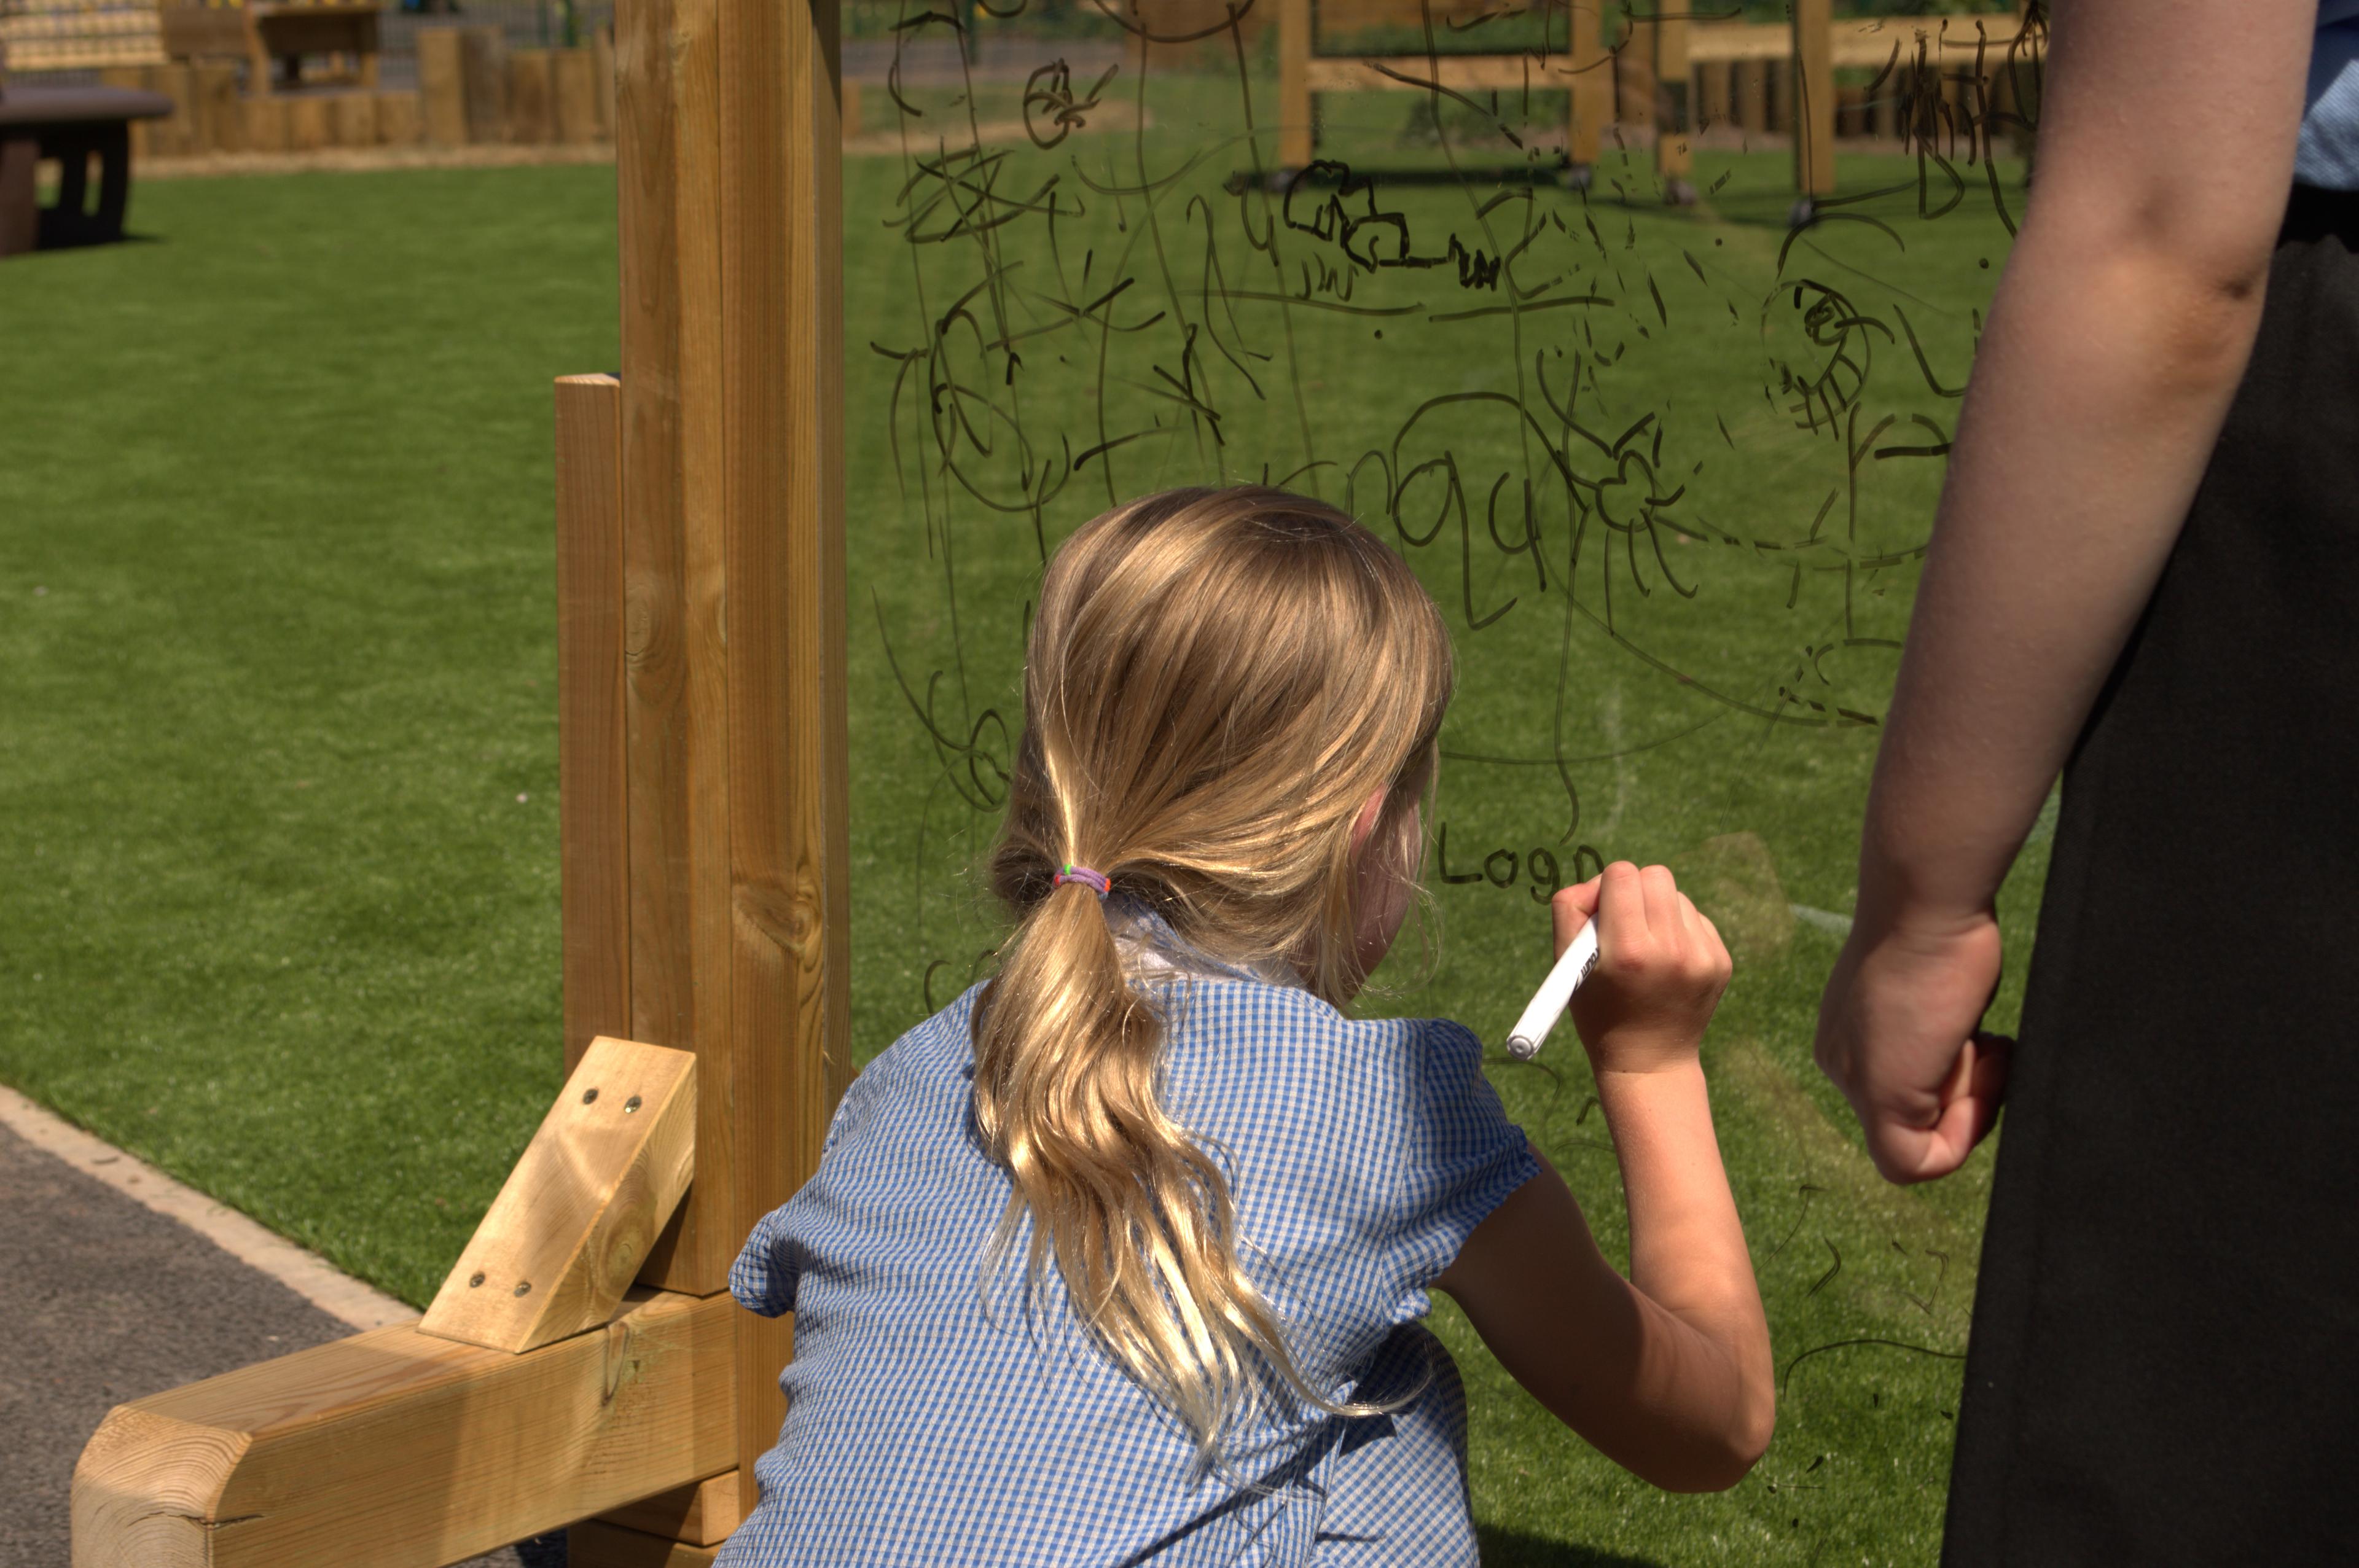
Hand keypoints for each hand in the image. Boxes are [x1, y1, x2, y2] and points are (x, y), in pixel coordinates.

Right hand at [1551, 863, 1732, 1076]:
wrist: (1649, 1062)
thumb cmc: (1598, 1011)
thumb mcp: (1565, 964)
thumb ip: (1571, 910)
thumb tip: (1598, 883)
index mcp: (1628, 950)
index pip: (1622, 875)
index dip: (1607, 888)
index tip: (1603, 914)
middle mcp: (1670, 949)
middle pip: (1655, 875)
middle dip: (1635, 891)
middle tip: (1625, 922)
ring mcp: (1702, 956)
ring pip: (1677, 896)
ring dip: (1658, 911)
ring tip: (1647, 947)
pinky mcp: (1721, 961)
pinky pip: (1696, 919)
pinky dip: (1678, 930)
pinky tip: (1667, 961)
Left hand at [1813, 910, 2011, 1183]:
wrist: (1927, 906)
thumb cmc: (1944, 936)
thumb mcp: (1938, 996)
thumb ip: (1938, 1039)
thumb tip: (1962, 1059)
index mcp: (1851, 1039)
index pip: (1903, 1100)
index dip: (1958, 1091)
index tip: (1984, 1046)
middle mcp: (1844, 1062)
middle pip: (1914, 1121)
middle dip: (1966, 1097)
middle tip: (1985, 1046)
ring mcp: (1856, 1082)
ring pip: (1919, 1143)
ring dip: (1972, 1105)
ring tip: (1981, 1045)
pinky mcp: (1879, 1097)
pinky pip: (1914, 1165)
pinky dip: (1963, 1135)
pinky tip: (1979, 1073)